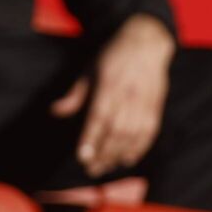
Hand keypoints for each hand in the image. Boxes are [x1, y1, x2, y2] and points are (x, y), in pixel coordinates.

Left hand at [51, 14, 174, 177]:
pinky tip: (127, 160)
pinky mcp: (156, 106)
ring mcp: (144, 101)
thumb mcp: (90, 69)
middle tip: (91, 169)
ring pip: (132, 134)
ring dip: (118, 154)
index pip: (99, 116)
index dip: (91, 138)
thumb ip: (75, 94)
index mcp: (109, 83)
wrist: (147, 42)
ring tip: (105, 167)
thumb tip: (55, 111)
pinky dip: (138, 149)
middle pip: (116, 130)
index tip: (82, 156)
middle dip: (103, 153)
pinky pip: (149, 132)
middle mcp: (128, 94)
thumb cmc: (113, 56)